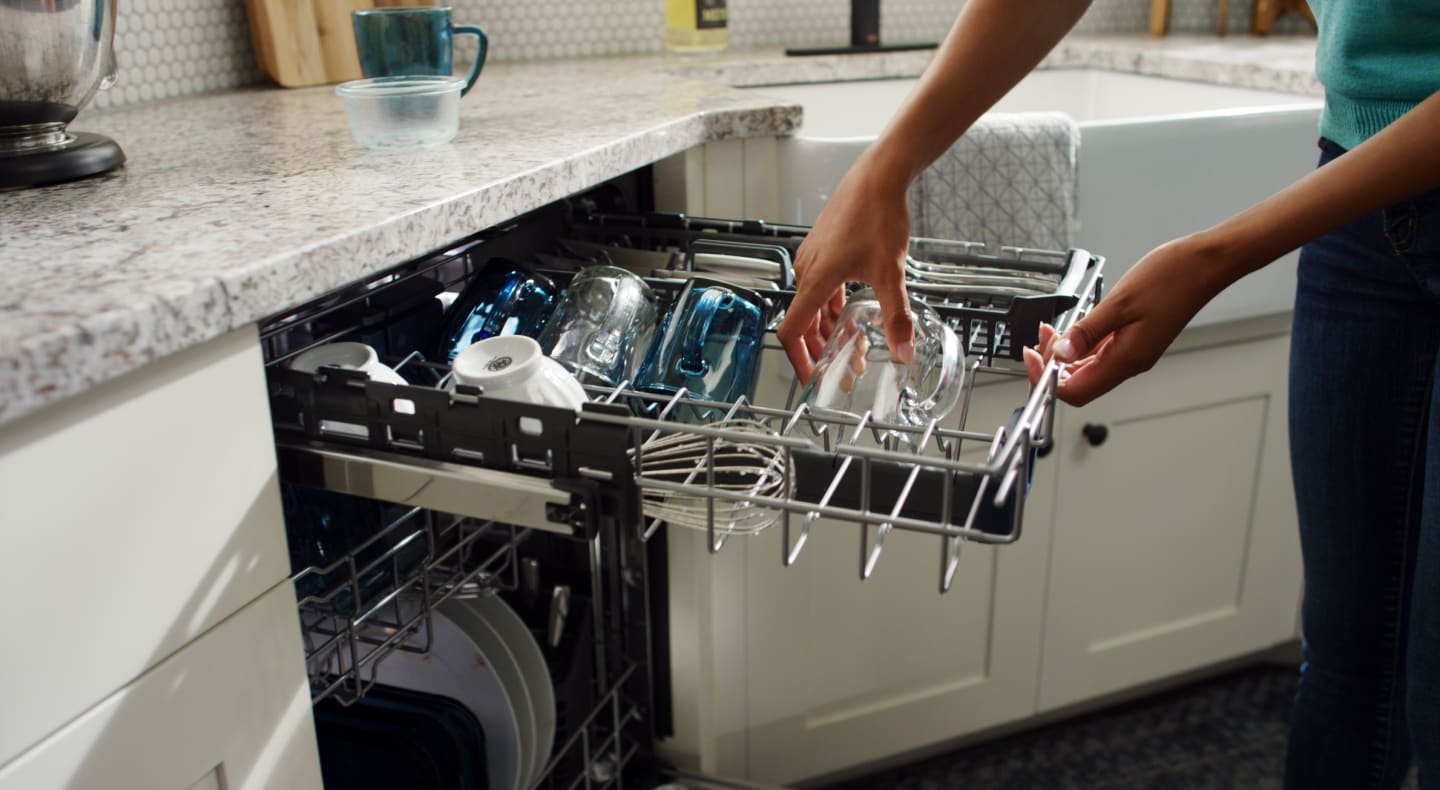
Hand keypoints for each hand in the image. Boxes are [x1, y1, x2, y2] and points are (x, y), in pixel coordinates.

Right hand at [777, 153, 916, 384]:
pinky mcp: (823, 249)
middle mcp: (808, 270)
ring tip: (853, 347)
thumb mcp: (890, 273)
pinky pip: (820, 288)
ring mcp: (814, 258)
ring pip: (813, 306)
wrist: (879, 175)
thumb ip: (896, 317)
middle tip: (843, 370)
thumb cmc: (878, 215)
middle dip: (822, 351)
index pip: (792, 331)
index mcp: (816, 280)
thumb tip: (903, 351)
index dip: (799, 360)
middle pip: (804, 323)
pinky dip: (832, 308)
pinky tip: (851, 314)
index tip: (811, 379)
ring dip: (829, 330)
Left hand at [1024, 236, 1224, 405]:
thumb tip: (1059, 355)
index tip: (1032, 358)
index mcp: (1127, 360)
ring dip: (1065, 352)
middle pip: (1079, 382)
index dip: (1048, 380)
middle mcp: (1130, 362)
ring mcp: (1133, 352)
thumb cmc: (1172, 278)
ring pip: (1088, 367)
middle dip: (1052, 365)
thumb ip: (1086, 332)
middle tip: (1038, 340)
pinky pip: (1100, 351)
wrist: (1206, 264)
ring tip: (1050, 330)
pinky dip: (1081, 343)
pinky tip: (1073, 326)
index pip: (1076, 391)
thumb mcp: (1119, 303)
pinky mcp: (1135, 339)